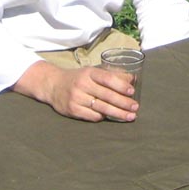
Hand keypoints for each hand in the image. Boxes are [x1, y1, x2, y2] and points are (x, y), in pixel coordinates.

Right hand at [13, 60, 138, 121]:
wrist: (53, 85)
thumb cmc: (79, 78)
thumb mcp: (92, 72)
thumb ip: (111, 75)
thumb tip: (133, 79)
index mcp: (89, 73)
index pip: (107, 78)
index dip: (121, 85)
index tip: (132, 92)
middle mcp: (82, 84)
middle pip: (107, 95)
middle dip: (123, 103)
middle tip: (135, 107)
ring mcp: (76, 98)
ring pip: (102, 108)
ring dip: (118, 113)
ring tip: (130, 116)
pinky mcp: (73, 110)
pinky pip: (93, 116)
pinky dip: (103, 117)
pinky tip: (111, 117)